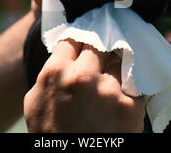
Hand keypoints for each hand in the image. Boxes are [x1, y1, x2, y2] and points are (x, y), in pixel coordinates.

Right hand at [23, 39, 145, 132]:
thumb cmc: (49, 133)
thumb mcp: (35, 98)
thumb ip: (52, 70)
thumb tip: (67, 48)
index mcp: (57, 72)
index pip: (75, 38)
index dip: (80, 41)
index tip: (85, 45)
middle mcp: (83, 77)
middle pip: (99, 44)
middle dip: (100, 49)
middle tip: (102, 54)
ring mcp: (109, 90)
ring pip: (120, 61)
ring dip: (116, 67)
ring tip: (111, 78)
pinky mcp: (130, 107)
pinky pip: (136, 84)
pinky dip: (131, 86)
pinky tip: (122, 93)